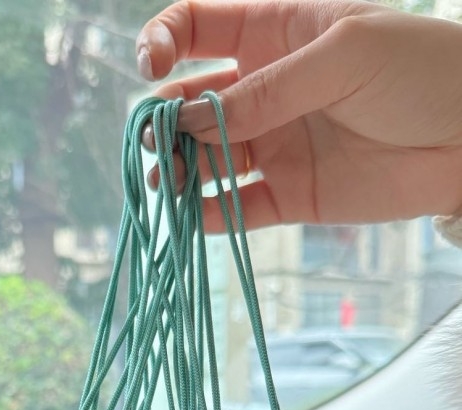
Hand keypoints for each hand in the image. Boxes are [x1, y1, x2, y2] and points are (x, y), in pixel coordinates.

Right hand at [136, 0, 461, 228]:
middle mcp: (266, 89)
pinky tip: (194, 216)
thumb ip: (267, 90)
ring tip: (166, 182)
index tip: (152, 69)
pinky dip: (210, 215)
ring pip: (206, 159)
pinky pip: (238, 208)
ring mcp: (276, 144)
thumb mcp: (344, 55)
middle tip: (157, 142)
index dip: (163, 42)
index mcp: (276, 34)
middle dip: (165, 120)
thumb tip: (193, 121)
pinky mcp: (291, 195)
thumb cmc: (422, 70)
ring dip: (178, 170)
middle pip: (191, 102)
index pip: (198, 27)